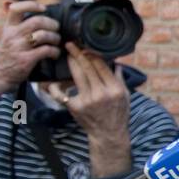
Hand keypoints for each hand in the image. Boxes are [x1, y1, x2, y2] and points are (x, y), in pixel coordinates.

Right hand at [0, 1, 61, 92]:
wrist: (0, 74)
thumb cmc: (9, 52)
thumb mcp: (8, 34)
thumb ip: (14, 21)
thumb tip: (9, 1)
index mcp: (9, 27)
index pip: (16, 9)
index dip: (32, 5)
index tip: (44, 8)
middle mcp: (12, 35)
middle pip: (37, 21)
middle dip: (52, 24)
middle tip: (56, 29)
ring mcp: (19, 47)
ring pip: (43, 35)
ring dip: (55, 38)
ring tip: (56, 42)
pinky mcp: (26, 59)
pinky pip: (46, 50)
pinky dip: (55, 51)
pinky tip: (55, 53)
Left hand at [51, 44, 130, 176]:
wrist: (108, 134)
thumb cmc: (118, 114)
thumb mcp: (126, 96)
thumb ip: (120, 78)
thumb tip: (116, 62)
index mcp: (115, 89)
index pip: (101, 66)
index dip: (91, 53)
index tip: (85, 46)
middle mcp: (101, 93)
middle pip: (87, 68)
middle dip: (77, 54)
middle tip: (70, 44)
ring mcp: (87, 100)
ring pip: (76, 76)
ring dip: (70, 63)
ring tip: (66, 55)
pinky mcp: (75, 107)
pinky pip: (61, 93)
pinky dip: (55, 87)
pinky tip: (52, 81)